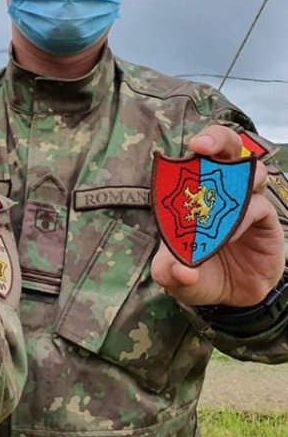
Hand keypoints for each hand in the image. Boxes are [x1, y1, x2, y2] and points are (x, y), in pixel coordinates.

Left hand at [151, 125, 283, 306]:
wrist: (230, 297)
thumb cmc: (198, 274)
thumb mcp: (175, 276)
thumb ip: (170, 272)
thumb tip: (182, 272)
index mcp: (193, 192)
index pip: (194, 159)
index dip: (196, 146)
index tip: (191, 145)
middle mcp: (221, 190)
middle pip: (227, 149)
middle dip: (217, 139)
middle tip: (203, 147)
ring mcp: (246, 203)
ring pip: (251, 172)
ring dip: (236, 180)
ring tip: (217, 205)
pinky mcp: (266, 221)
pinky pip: (260, 207)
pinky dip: (243, 217)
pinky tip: (230, 234)